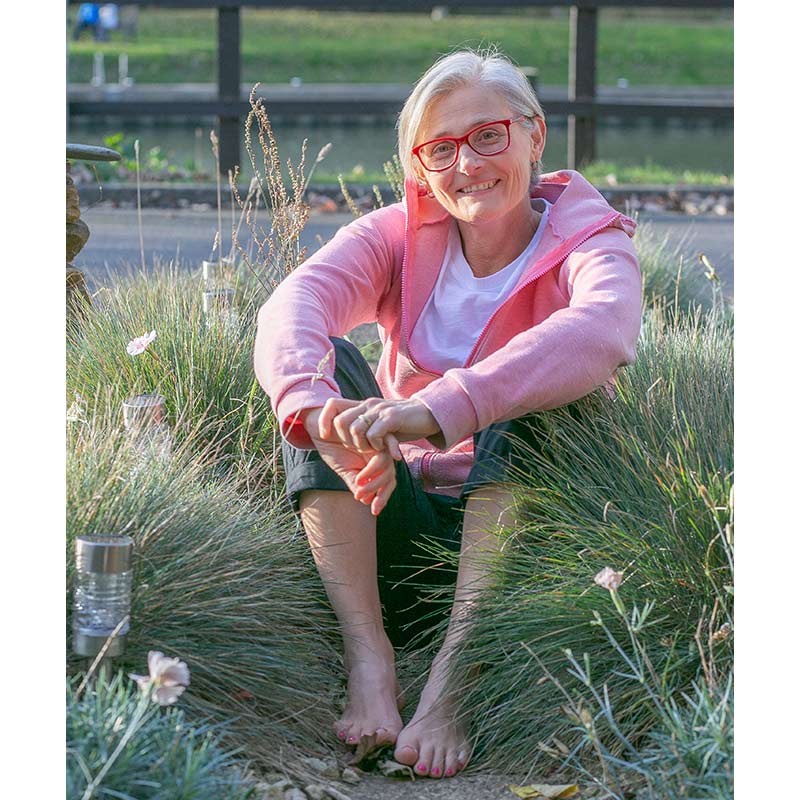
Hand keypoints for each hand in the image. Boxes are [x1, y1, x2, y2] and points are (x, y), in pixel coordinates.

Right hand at [302, 407, 397, 515]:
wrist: (318, 425)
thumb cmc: (332, 447)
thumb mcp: (343, 468)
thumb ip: (355, 482)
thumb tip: (365, 501)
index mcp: (376, 459)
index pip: (388, 478)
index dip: (383, 495)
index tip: (374, 510)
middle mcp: (378, 447)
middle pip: (389, 468)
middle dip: (377, 485)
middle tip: (361, 494)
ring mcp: (373, 435)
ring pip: (383, 454)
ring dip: (373, 470)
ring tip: (358, 480)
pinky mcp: (362, 419)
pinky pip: (371, 432)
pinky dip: (365, 446)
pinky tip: (356, 459)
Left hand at [317, 397, 439, 454]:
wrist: (429, 414)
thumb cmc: (403, 423)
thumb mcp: (379, 423)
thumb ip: (364, 426)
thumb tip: (346, 435)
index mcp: (362, 405)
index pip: (332, 405)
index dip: (324, 420)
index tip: (325, 436)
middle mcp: (368, 405)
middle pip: (340, 421)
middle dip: (345, 440)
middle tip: (358, 449)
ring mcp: (380, 410)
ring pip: (355, 429)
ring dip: (361, 445)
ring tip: (372, 450)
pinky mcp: (392, 417)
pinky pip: (374, 433)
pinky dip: (376, 444)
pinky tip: (385, 449)